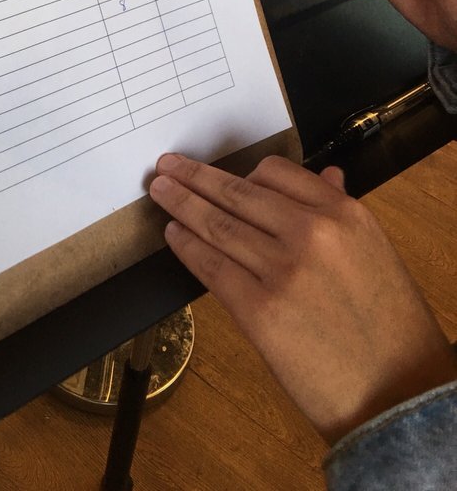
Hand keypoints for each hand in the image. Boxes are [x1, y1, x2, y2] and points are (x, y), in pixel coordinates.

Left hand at [149, 152, 456, 442]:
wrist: (397, 392)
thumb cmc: (390, 324)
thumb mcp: (373, 251)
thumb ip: (340, 209)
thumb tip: (323, 174)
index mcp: (343, 213)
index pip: (275, 172)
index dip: (238, 172)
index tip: (217, 174)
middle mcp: (311, 233)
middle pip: (237, 193)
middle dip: (195, 177)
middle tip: (167, 166)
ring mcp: (282, 270)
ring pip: (218, 225)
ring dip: (182, 205)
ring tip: (160, 191)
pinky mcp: (259, 310)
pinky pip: (212, 266)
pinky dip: (187, 247)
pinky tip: (173, 234)